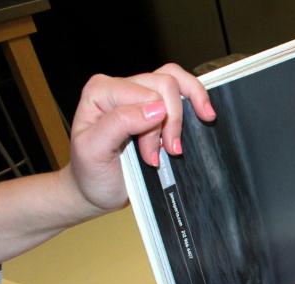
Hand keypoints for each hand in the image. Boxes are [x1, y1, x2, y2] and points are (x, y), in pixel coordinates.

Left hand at [66, 63, 215, 216]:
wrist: (98, 189)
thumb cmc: (92, 172)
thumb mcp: (95, 150)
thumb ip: (120, 123)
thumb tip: (157, 108)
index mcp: (101, 92)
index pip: (145, 94)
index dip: (156, 125)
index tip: (151, 156)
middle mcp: (120, 87)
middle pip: (164, 85)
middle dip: (171, 122)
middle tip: (166, 151)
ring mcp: (140, 94)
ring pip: (176, 82)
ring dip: (184, 115)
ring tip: (178, 142)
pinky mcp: (156, 104)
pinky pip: (183, 89)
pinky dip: (195, 102)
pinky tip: (202, 117)